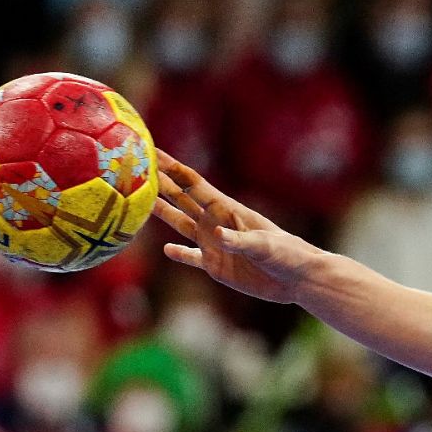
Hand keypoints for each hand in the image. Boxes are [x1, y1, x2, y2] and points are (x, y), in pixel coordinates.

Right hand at [152, 150, 325, 303]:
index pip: (194, 184)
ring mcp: (215, 244)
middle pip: (182, 199)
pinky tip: (166, 249)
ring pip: (181, 224)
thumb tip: (216, 235)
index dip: (172, 168)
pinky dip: (180, 254)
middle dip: (159, 183)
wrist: (298, 279)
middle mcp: (216, 224)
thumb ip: (239, 240)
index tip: (151, 151)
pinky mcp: (216, 266)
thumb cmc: (287, 255)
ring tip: (140, 203)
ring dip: (163, 213)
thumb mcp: (264, 246)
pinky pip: (192, 257)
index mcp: (227, 210)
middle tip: (133, 169)